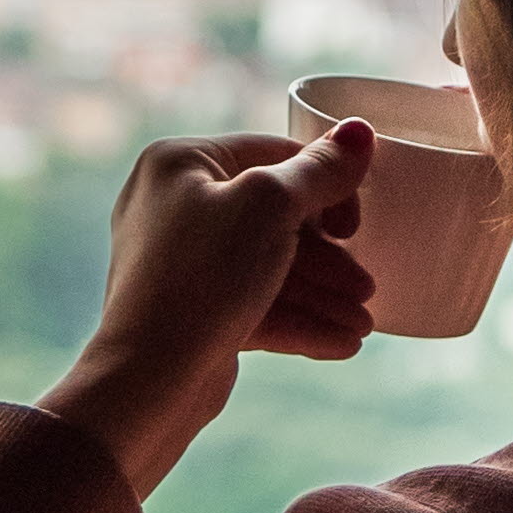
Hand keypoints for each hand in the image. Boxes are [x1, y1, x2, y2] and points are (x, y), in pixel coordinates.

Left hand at [43, 121, 375, 497]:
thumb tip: (359, 131)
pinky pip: (253, 305)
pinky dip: (297, 322)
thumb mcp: (270, 208)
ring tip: (362, 328)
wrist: (148, 381)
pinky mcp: (191, 312)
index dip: (325, 188)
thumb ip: (319, 171)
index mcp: (181, 162)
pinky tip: (339, 344)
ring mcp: (181, 262)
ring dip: (321, 297)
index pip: (273, 155)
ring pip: (268, 268)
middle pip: (274, 218)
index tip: (355, 229)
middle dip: (328, 259)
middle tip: (365, 289)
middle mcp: (175, 205)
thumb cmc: (202, 279)